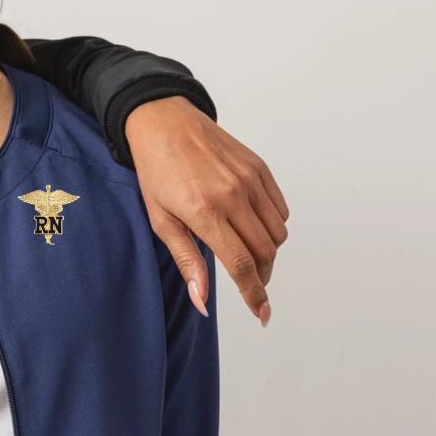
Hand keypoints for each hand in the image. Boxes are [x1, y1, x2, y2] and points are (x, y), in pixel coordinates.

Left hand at [126, 97, 288, 324]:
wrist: (164, 121)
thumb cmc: (156, 171)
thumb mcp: (161, 220)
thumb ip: (187, 260)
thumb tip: (202, 301)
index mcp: (205, 212)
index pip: (241, 265)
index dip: (254, 295)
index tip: (261, 314)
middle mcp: (233, 196)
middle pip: (264, 253)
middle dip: (261, 276)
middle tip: (250, 284)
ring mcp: (250, 180)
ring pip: (277, 234)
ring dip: (268, 253)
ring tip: (249, 256)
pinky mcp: (260, 168)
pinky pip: (280, 210)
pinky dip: (273, 227)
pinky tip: (253, 227)